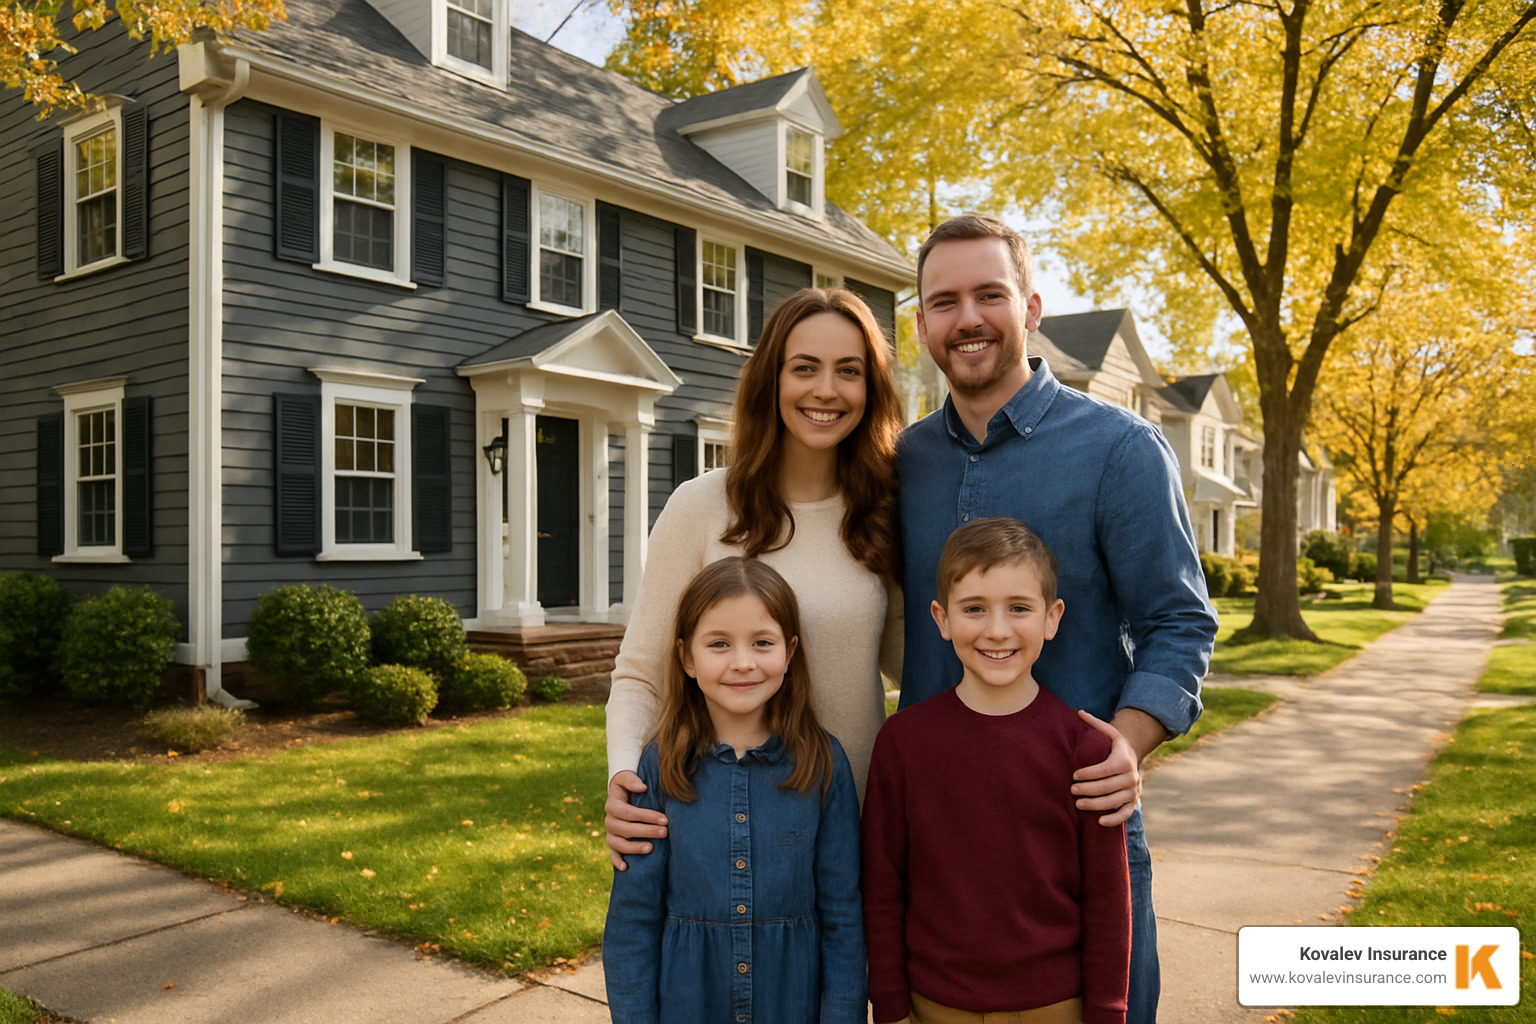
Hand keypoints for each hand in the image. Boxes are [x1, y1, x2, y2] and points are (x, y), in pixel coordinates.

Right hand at [605, 770, 667, 869]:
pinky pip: (612, 854)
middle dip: (646, 831)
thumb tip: (642, 787)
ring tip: (651, 848)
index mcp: (612, 805)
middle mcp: (609, 821)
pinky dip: (617, 862)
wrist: (620, 794)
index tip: (665, 819)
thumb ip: (632, 780)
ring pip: (619, 844)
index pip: (628, 812)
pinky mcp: (613, 843)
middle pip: (626, 829)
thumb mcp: (626, 777)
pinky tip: (626, 868)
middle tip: (665, 832)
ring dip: (634, 848)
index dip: (646, 816)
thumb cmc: (627, 785)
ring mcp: (610, 834)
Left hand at [1070, 710, 1142, 826]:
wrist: (1133, 757)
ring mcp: (1133, 790)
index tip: (1074, 775)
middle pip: (1107, 787)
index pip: (1104, 769)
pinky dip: (1114, 819)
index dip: (1088, 773)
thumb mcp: (1108, 732)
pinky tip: (1099, 822)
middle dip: (1088, 789)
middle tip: (1071, 790)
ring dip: (1096, 805)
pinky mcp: (1133, 801)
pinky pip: (1126, 813)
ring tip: (1078, 804)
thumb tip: (1078, 712)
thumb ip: (1094, 723)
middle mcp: (1131, 776)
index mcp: (1123, 760)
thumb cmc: (1114, 745)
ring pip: (1114, 801)